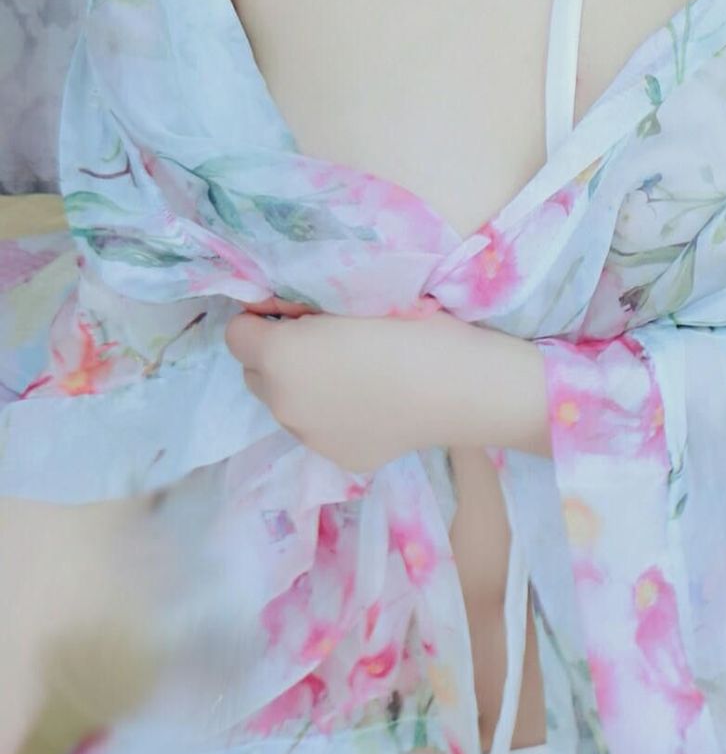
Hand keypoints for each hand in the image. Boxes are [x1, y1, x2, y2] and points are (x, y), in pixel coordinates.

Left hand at [225, 303, 436, 473]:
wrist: (460, 385)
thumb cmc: (412, 326)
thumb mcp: (353, 296)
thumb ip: (307, 306)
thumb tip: (288, 315)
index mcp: (280, 355)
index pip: (237, 333)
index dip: (265, 318)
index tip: (301, 313)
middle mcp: (281, 402)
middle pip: (256, 373)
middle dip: (280, 356)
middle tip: (328, 342)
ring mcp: (309, 437)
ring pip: (287, 405)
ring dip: (305, 388)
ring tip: (357, 375)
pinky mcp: (339, 457)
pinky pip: (321, 429)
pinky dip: (337, 415)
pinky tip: (377, 403)